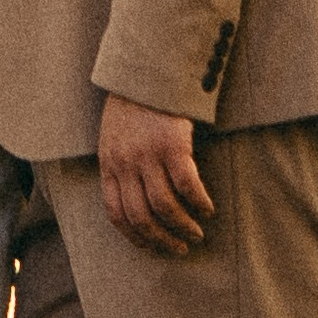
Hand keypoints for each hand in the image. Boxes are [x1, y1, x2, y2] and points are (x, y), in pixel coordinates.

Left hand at [99, 93, 213, 253]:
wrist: (147, 69)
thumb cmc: (133, 105)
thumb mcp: (114, 137)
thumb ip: (120, 166)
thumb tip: (138, 201)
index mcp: (108, 164)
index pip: (117, 214)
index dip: (137, 237)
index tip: (155, 248)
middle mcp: (125, 163)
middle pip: (141, 217)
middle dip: (162, 239)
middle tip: (181, 247)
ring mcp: (148, 154)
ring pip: (164, 207)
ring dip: (183, 226)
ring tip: (197, 232)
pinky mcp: (172, 144)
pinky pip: (187, 185)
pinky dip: (199, 202)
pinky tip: (208, 208)